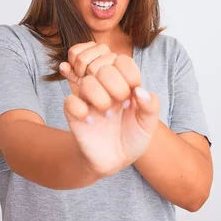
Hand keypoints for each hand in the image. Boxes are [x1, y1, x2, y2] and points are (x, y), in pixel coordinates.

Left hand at [59, 41, 116, 95]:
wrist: (106, 95)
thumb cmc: (91, 85)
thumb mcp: (76, 78)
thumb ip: (68, 71)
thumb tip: (62, 66)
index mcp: (91, 46)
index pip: (73, 51)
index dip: (72, 65)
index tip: (78, 73)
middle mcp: (102, 47)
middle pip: (81, 59)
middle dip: (80, 73)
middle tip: (86, 79)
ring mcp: (112, 55)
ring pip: (91, 67)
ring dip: (90, 79)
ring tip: (95, 81)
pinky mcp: (119, 66)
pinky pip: (103, 76)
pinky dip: (98, 81)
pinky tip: (102, 83)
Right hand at [61, 55, 160, 176]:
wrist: (114, 160)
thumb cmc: (132, 137)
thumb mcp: (148, 124)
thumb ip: (151, 106)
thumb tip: (140, 91)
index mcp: (123, 82)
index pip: (122, 61)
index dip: (129, 76)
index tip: (133, 97)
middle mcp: (104, 85)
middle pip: (103, 67)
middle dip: (116, 87)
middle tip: (121, 105)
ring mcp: (87, 97)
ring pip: (87, 82)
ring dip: (100, 99)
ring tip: (107, 116)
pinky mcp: (73, 111)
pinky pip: (70, 101)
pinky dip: (80, 110)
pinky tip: (89, 121)